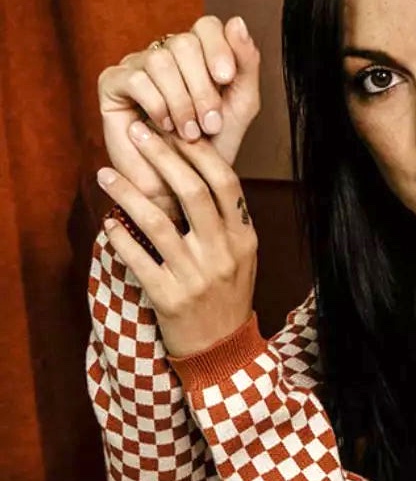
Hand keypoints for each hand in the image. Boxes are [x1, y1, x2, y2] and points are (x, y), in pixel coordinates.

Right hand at [97, 15, 260, 219]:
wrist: (185, 184)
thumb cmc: (213, 146)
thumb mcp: (240, 105)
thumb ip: (246, 64)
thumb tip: (237, 20)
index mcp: (198, 54)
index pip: (207, 26)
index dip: (218, 48)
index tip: (226, 79)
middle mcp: (166, 53)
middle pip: (184, 43)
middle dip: (202, 87)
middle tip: (210, 123)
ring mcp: (137, 65)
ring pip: (160, 61)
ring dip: (182, 101)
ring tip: (190, 132)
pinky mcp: (113, 83)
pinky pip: (137, 79)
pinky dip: (158, 105)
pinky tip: (165, 127)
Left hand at [97, 122, 257, 358]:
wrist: (222, 351)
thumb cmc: (227, 296)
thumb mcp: (240, 256)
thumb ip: (225, 219)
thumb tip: (196, 170)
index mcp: (243, 239)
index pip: (224, 183)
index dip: (198, 151)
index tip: (173, 129)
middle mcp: (223, 254)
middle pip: (192, 192)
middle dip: (161, 156)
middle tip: (138, 133)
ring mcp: (196, 277)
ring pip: (158, 222)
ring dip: (127, 193)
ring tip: (106, 175)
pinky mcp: (169, 298)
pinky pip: (136, 259)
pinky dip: (118, 237)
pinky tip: (108, 222)